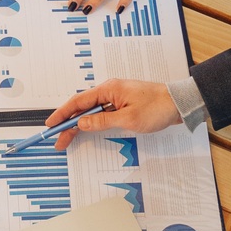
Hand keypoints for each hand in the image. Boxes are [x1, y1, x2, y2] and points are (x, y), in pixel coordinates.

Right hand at [44, 78, 180, 151]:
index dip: (62, 113)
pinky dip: (92, 122)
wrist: (178, 104)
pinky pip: (102, 113)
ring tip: (68, 138)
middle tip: (58, 140)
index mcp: (109, 89)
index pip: (78, 101)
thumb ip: (103, 121)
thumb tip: (82, 123)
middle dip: (68, 123)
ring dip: (79, 124)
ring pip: (91, 111)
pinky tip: (86, 130)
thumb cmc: (157, 108)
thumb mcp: (128, 119)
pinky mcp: (123, 104)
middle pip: (82, 107)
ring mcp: (116, 97)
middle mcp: (110, 91)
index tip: (51, 124)